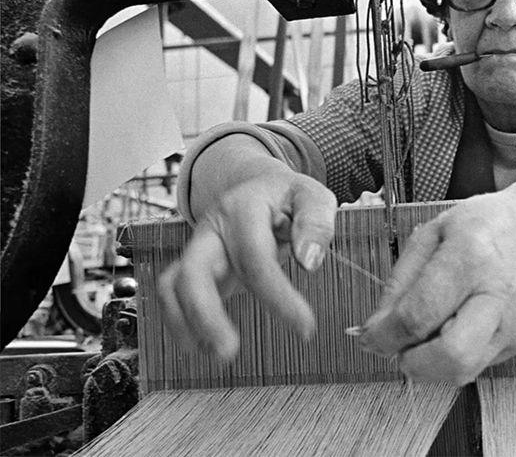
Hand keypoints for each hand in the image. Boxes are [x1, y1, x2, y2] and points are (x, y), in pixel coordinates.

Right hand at [158, 169, 337, 358]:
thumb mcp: (312, 196)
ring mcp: (199, 248)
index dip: (278, 296)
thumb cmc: (289, 197)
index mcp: (243, 209)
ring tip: (217, 355)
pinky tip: (203, 347)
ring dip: (187, 324)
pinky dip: (180, 322)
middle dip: (206, 314)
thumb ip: (316, 223)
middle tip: (228, 353)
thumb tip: (309, 261)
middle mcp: (213, 229)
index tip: (306, 328)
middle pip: (194, 271)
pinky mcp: (194, 267)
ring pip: (173, 285)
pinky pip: (173, 294)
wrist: (258, 186)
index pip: (255, 257)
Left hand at [356, 188, 515, 384]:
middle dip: (414, 363)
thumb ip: (398, 284)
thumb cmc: (484, 225)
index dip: (385, 336)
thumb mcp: (431, 234)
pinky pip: (476, 364)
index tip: (370, 337)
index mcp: (470, 257)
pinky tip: (455, 326)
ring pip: (464, 371)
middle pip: (452, 356)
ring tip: (427, 333)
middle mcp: (499, 293)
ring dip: (431, 365)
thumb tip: (374, 331)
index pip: (420, 314)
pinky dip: (453, 356)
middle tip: (400, 346)